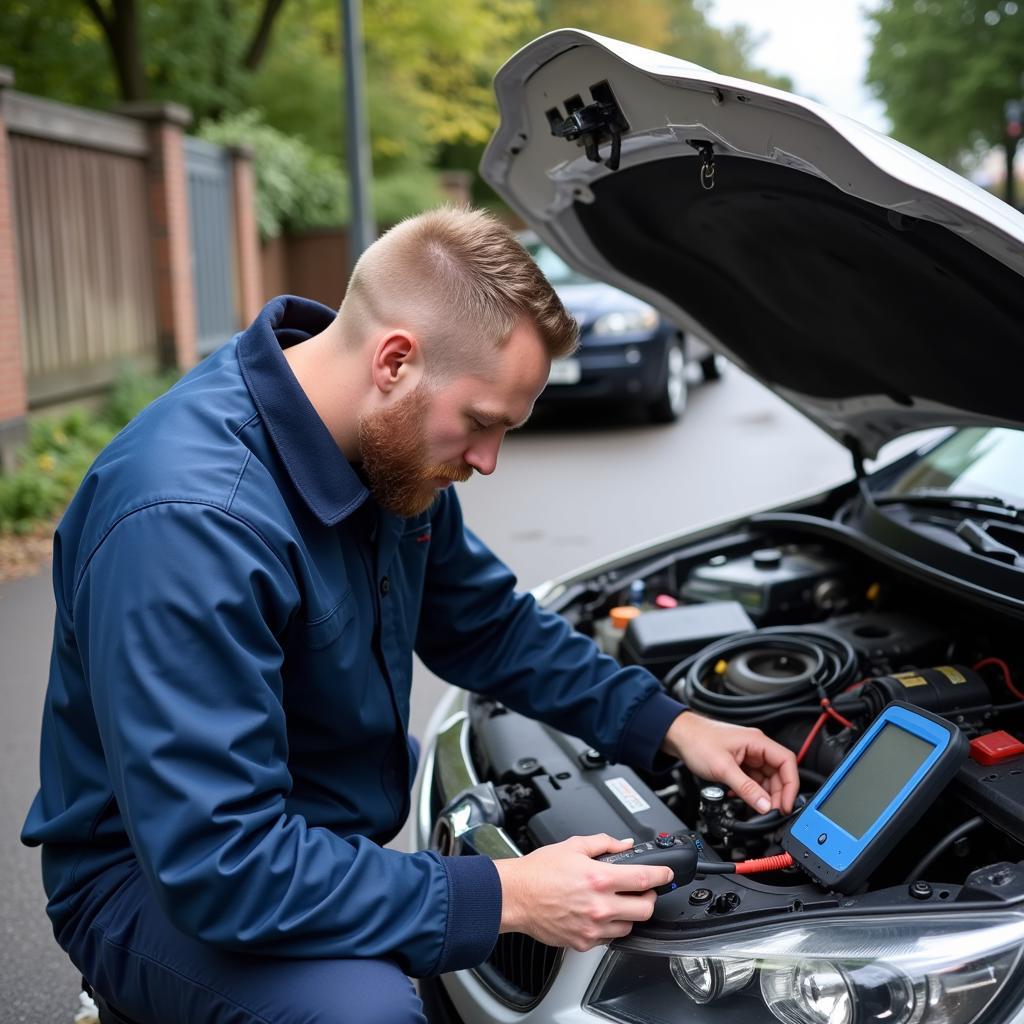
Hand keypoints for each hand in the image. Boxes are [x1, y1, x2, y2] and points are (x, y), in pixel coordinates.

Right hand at [493, 834, 672, 951]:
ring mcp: (592, 927)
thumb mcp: (573, 846)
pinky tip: (600, 915)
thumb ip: (603, 843)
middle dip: (649, 898)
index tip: (666, 874)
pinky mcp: (583, 942)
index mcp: (599, 878)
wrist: (515, 896)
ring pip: (630, 927)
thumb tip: (623, 844)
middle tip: (643, 891)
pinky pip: (609, 939)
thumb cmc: (538, 872)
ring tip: (618, 903)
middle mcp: (599, 906)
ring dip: (630, 915)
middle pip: (645, 909)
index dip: (661, 876)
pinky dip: (610, 928)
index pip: (644, 879)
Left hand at [662, 711, 798, 813]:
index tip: (786, 804)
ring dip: (763, 795)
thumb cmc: (697, 741)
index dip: (790, 785)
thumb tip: (765, 805)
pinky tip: (743, 799)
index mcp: (757, 742)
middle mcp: (755, 748)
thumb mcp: (723, 768)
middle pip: (778, 773)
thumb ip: (746, 788)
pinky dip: (751, 792)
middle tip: (771, 812)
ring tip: (757, 809)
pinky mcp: (739, 763)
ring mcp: (748, 755)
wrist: (679, 736)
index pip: (787, 762)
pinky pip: (753, 780)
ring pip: (766, 779)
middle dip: (777, 794)